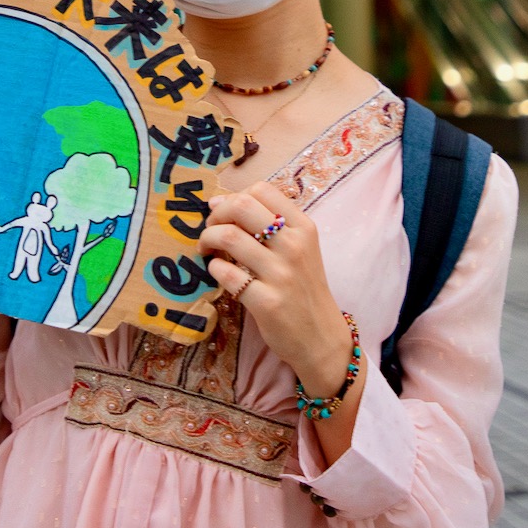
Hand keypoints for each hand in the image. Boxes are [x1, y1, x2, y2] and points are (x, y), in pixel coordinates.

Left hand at [199, 182, 351, 392]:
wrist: (321, 338)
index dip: (233, 197)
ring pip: (229, 236)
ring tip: (206, 250)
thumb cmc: (303, 289)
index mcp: (303, 227)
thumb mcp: (300, 249)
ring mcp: (282, 274)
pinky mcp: (267, 302)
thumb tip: (219, 202)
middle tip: (209, 230)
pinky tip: (217, 273)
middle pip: (242, 206)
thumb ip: (269, 225)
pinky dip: (214, 269)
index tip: (223, 213)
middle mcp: (294, 246)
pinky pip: (227, 274)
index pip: (262, 190)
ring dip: (207, 240)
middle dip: (216, 215)